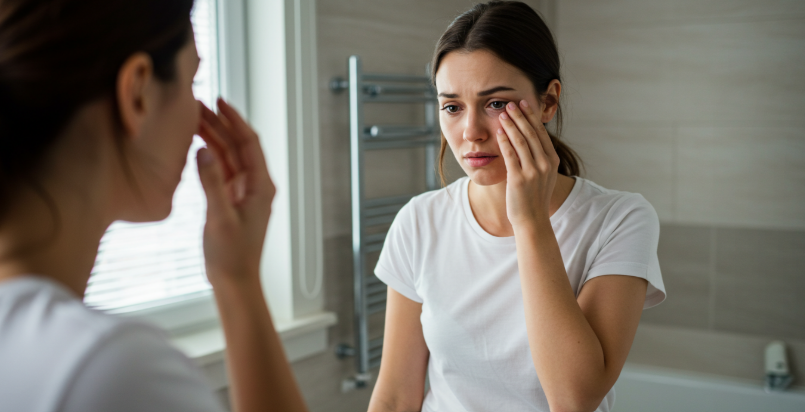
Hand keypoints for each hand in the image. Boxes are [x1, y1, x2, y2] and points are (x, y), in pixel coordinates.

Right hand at [196, 98, 274, 286]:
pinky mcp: (230, 199)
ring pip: (228, 156)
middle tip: (197, 105)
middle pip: (237, 146)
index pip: (249, 143)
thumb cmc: (232, 255)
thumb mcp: (220, 218)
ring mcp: (243, 192)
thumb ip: (212, 184)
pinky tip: (195, 144)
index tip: (219, 101)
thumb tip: (204, 151)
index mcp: (261, 186)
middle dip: (219, 124)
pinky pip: (220, 170)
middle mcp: (255, 185)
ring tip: (192, 118)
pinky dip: (208, 156)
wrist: (234, 280)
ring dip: (212, 138)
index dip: (234, 120)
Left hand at [496, 100, 559, 228]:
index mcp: (552, 160)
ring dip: (510, 125)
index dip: (531, 116)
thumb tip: (530, 139)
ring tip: (502, 113)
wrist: (532, 220)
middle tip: (510, 103)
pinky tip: (498, 132)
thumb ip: (539, 157)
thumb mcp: (542, 175)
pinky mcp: (519, 179)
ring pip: (520, 141)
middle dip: (520, 116)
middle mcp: (545, 164)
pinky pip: (510, 155)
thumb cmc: (534, 197)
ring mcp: (533, 171)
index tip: (523, 103)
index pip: (540, 133)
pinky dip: (504, 141)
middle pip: (531, 133)